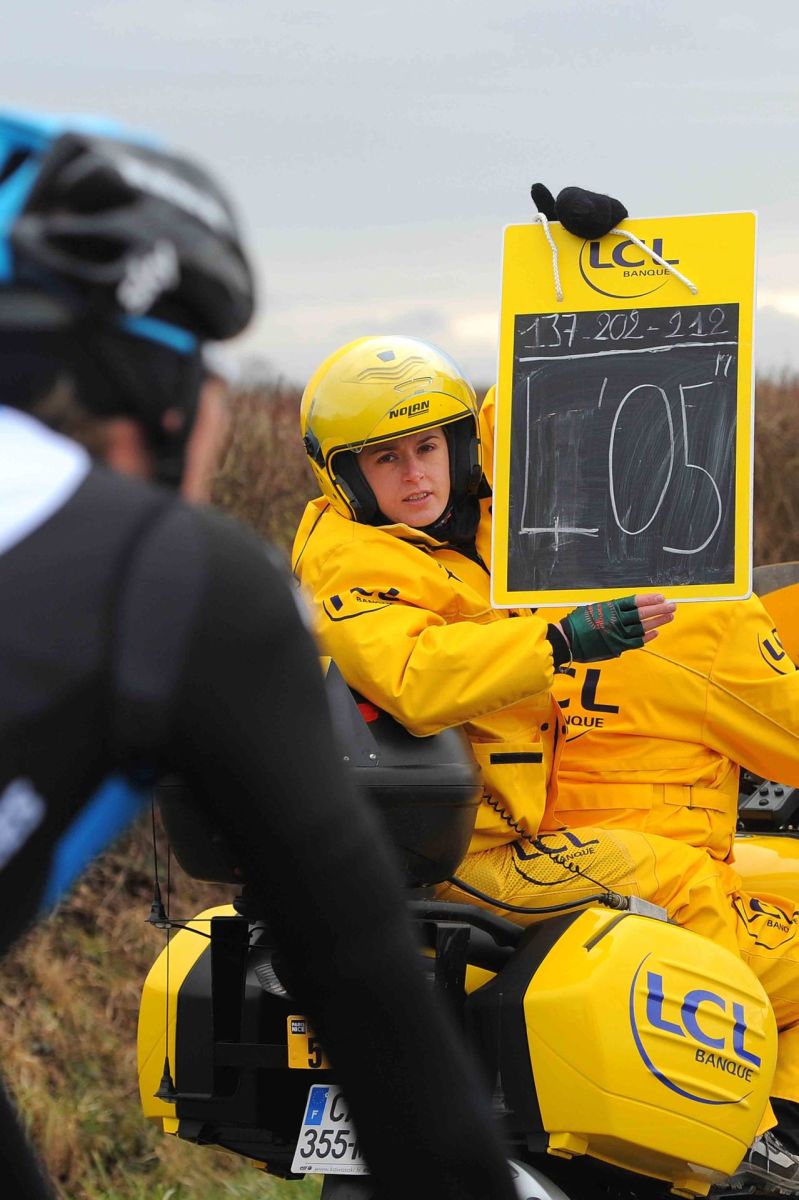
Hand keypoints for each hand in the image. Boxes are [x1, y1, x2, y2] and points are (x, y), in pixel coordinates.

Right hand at [559, 593, 675, 662]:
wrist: (566, 641)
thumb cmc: (577, 623)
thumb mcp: (593, 609)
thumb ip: (610, 609)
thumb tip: (624, 610)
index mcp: (609, 608)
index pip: (634, 602)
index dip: (649, 599)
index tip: (661, 597)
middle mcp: (616, 620)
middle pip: (642, 614)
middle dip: (659, 609)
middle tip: (672, 606)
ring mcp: (617, 634)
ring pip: (642, 627)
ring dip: (657, 622)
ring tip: (669, 617)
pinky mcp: (616, 647)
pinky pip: (636, 642)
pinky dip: (646, 637)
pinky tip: (656, 632)